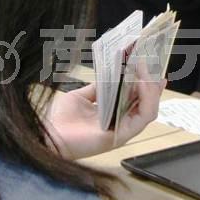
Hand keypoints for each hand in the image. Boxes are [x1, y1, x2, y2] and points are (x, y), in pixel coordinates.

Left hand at [44, 78, 164, 159]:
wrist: (48, 135)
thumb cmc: (60, 120)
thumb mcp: (81, 97)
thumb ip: (98, 88)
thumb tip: (110, 75)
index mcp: (112, 116)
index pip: (137, 101)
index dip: (145, 85)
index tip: (147, 67)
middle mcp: (120, 124)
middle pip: (146, 104)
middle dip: (150, 83)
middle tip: (148, 64)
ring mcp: (123, 130)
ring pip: (149, 110)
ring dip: (151, 89)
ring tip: (145, 71)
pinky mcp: (121, 135)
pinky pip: (143, 117)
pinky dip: (147, 99)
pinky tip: (141, 83)